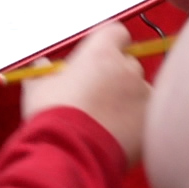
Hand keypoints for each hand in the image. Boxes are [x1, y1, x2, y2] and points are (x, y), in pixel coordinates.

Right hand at [22, 21, 150, 164]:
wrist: (71, 155)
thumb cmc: (53, 116)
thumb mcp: (38, 89)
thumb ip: (42, 72)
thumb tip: (40, 66)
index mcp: (101, 53)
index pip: (116, 32)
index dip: (108, 44)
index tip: (97, 58)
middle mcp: (127, 69)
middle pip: (128, 63)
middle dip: (115, 75)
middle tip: (96, 93)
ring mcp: (142, 96)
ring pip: (137, 91)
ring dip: (126, 99)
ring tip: (105, 119)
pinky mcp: (150, 122)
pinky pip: (145, 116)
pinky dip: (135, 122)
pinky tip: (115, 134)